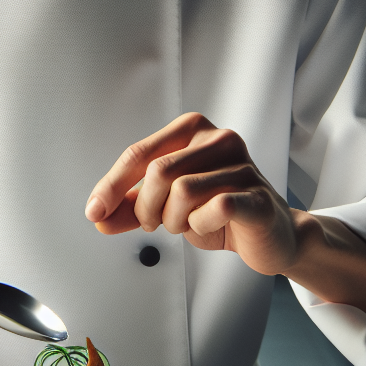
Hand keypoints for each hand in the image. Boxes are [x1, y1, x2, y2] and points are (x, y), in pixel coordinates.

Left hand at [85, 113, 365, 348]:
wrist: (271, 236)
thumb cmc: (219, 210)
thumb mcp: (167, 205)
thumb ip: (131, 206)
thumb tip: (98, 214)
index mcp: (193, 129)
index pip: (140, 153)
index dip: (112, 185)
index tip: (95, 211)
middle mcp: (219, 138)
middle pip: (158, 171)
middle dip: (146, 207)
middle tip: (156, 223)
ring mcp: (242, 165)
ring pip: (183, 191)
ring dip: (174, 220)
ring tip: (186, 225)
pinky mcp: (258, 196)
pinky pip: (216, 208)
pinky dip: (201, 225)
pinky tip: (209, 226)